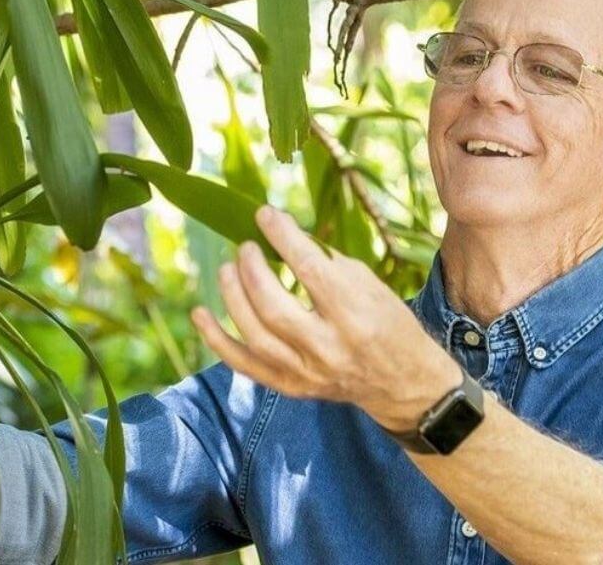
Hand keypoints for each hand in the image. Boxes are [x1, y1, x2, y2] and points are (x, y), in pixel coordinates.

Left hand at [189, 206, 460, 431]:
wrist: (402, 383)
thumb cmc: (386, 321)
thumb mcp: (368, 283)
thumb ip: (323, 260)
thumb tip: (278, 232)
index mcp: (355, 313)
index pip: (309, 268)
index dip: (282, 236)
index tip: (264, 214)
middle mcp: (329, 347)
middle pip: (273, 305)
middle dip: (251, 269)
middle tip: (245, 247)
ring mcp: (307, 372)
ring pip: (254, 333)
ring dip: (232, 295)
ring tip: (227, 268)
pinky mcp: (291, 387)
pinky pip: (243, 365)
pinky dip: (216, 339)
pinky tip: (200, 314)